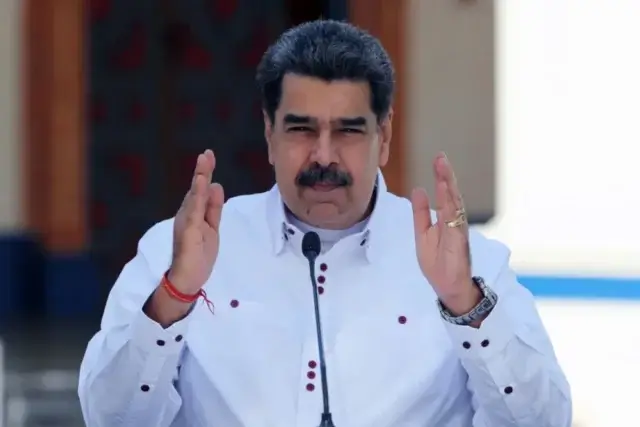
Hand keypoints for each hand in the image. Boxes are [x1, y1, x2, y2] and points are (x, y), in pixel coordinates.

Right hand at [169, 149, 224, 293]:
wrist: (187, 280)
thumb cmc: (198, 257)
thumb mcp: (212, 228)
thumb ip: (214, 208)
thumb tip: (217, 185)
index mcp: (193, 214)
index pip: (201, 190)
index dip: (205, 173)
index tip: (209, 157)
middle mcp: (187, 214)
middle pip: (197, 189)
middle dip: (202, 170)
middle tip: (207, 154)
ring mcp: (186, 222)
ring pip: (194, 196)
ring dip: (199, 178)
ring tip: (204, 161)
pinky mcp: (188, 230)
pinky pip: (194, 210)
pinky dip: (198, 195)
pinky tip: (203, 183)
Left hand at [410, 153, 478, 313]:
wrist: (448, 288)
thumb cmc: (438, 263)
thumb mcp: (422, 234)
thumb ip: (421, 213)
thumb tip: (418, 189)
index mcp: (445, 220)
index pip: (444, 194)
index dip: (441, 176)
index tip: (438, 158)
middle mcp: (454, 222)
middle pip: (451, 194)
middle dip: (446, 175)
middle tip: (441, 156)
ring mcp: (458, 230)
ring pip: (454, 204)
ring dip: (449, 185)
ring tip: (443, 168)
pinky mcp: (458, 241)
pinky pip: (455, 220)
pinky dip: (451, 205)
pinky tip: (447, 192)